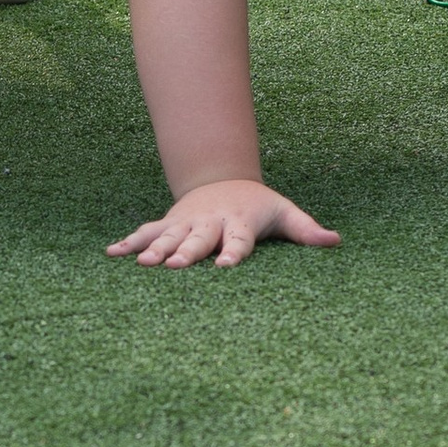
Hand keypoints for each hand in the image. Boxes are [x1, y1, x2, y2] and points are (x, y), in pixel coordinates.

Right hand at [107, 179, 339, 269]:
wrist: (224, 180)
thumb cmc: (259, 206)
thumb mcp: (284, 213)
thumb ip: (306, 230)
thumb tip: (336, 240)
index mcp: (240, 222)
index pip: (239, 240)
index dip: (233, 252)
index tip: (225, 266)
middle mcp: (210, 222)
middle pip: (198, 239)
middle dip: (186, 252)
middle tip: (173, 266)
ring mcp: (186, 222)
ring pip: (168, 236)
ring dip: (154, 249)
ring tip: (143, 264)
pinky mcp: (169, 224)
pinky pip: (147, 233)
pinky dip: (129, 243)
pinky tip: (110, 254)